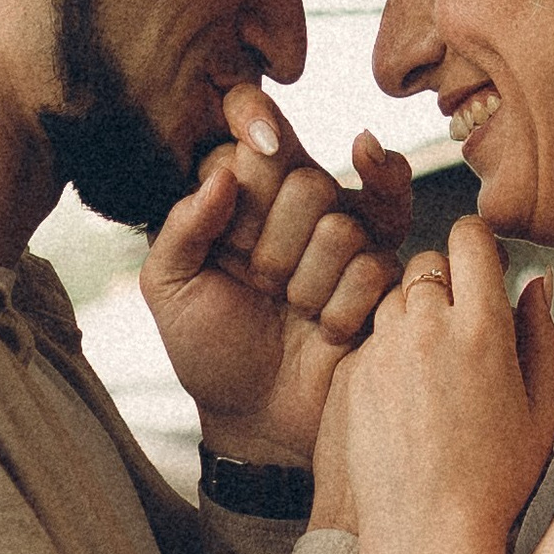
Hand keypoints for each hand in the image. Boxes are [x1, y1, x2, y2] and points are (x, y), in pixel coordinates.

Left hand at [140, 88, 411, 465]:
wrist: (257, 419)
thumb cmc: (209, 349)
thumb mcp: (168, 288)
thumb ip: (182, 225)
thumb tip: (222, 173)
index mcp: (248, 195)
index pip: (261, 134)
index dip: (256, 146)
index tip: (245, 183)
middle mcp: (303, 208)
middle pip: (307, 183)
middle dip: (273, 248)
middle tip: (258, 282)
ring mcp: (349, 240)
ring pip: (342, 230)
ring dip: (306, 287)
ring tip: (291, 312)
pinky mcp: (385, 278)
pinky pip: (375, 270)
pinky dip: (339, 312)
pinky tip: (324, 330)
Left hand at [342, 218, 553, 553]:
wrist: (430, 532)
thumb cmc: (498, 478)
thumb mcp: (541, 406)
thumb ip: (541, 333)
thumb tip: (536, 279)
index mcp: (483, 327)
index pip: (470, 238)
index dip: (479, 246)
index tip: (485, 266)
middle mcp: (428, 327)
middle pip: (428, 262)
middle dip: (446, 279)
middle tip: (463, 323)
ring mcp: (384, 350)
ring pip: (394, 297)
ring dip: (415, 313)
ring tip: (434, 365)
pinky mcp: (353, 375)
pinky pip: (371, 338)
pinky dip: (389, 349)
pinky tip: (407, 395)